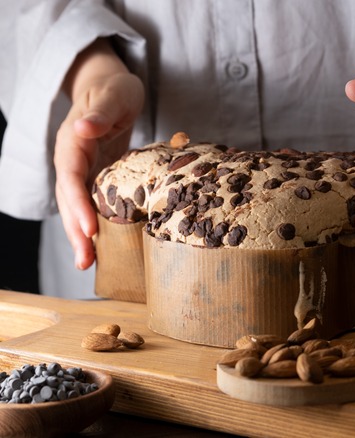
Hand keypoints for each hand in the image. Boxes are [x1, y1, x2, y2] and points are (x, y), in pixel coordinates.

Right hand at [54, 43, 143, 269]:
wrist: (111, 87)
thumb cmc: (116, 89)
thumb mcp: (114, 95)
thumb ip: (101, 112)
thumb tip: (83, 128)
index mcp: (72, 142)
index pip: (71, 177)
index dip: (78, 204)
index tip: (89, 228)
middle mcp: (71, 160)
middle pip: (69, 200)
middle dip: (75, 232)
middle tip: (86, 261)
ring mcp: (81, 170)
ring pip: (76, 207)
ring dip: (81, 235)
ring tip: (88, 264)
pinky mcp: (95, 176)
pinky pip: (91, 204)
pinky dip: (94, 225)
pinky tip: (103, 247)